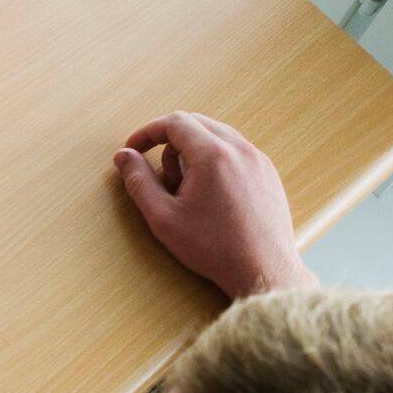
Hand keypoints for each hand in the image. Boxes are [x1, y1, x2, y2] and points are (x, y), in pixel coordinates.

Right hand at [114, 112, 316, 299]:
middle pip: (197, 122)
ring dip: (193, 149)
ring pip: (218, 134)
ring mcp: (258, 160)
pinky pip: (236, 150)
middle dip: (169, 138)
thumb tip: (124, 155)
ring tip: (183, 185)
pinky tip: (208, 191)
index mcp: (213, 155)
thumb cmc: (214, 248)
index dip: (148, 132)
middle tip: (157, 167)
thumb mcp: (163, 217)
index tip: (133, 149)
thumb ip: (139, 181)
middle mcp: (240, 149)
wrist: (263, 271)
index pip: (175, 122)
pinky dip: (215, 158)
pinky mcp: (268, 173)